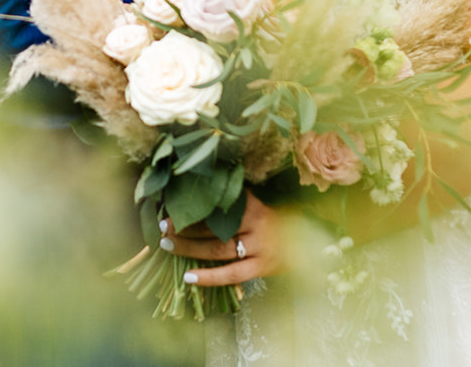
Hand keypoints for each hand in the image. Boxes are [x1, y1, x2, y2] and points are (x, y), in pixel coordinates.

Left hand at [159, 190, 283, 286]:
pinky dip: (209, 277)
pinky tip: (188, 277)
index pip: (219, 203)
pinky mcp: (262, 268)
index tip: (172, 203)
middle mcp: (256, 225)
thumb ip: (233, 202)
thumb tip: (197, 192)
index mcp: (253, 205)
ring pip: (218, 248)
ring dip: (190, 247)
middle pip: (214, 225)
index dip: (195, 204)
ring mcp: (259, 248)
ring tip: (167, 245)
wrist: (307, 243)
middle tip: (163, 225)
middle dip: (186, 225)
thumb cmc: (273, 222)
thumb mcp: (256, 206)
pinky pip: (231, 275)